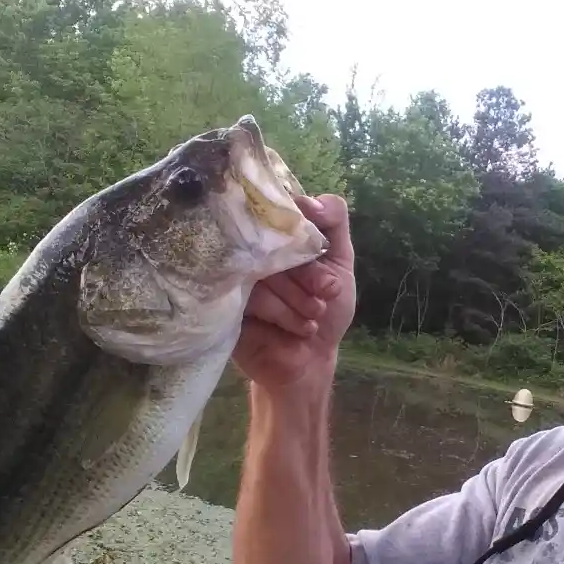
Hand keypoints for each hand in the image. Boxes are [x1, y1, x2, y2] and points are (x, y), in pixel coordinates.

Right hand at [233, 194, 355, 389]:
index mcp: (274, 235)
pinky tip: (298, 328)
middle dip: (310, 273)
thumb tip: (308, 202)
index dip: (306, 234)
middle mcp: (250, 251)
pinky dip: (282, 314)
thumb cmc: (324, 310)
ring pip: (263, 272)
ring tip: (312, 317)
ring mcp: (233, 277)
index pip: (280, 211)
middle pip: (273, 242)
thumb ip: (334, 221)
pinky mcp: (223, 305)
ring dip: (298, 299)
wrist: (309, 361)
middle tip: (328, 293)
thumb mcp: (340, 261)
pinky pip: (250, 298)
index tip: (326, 261)